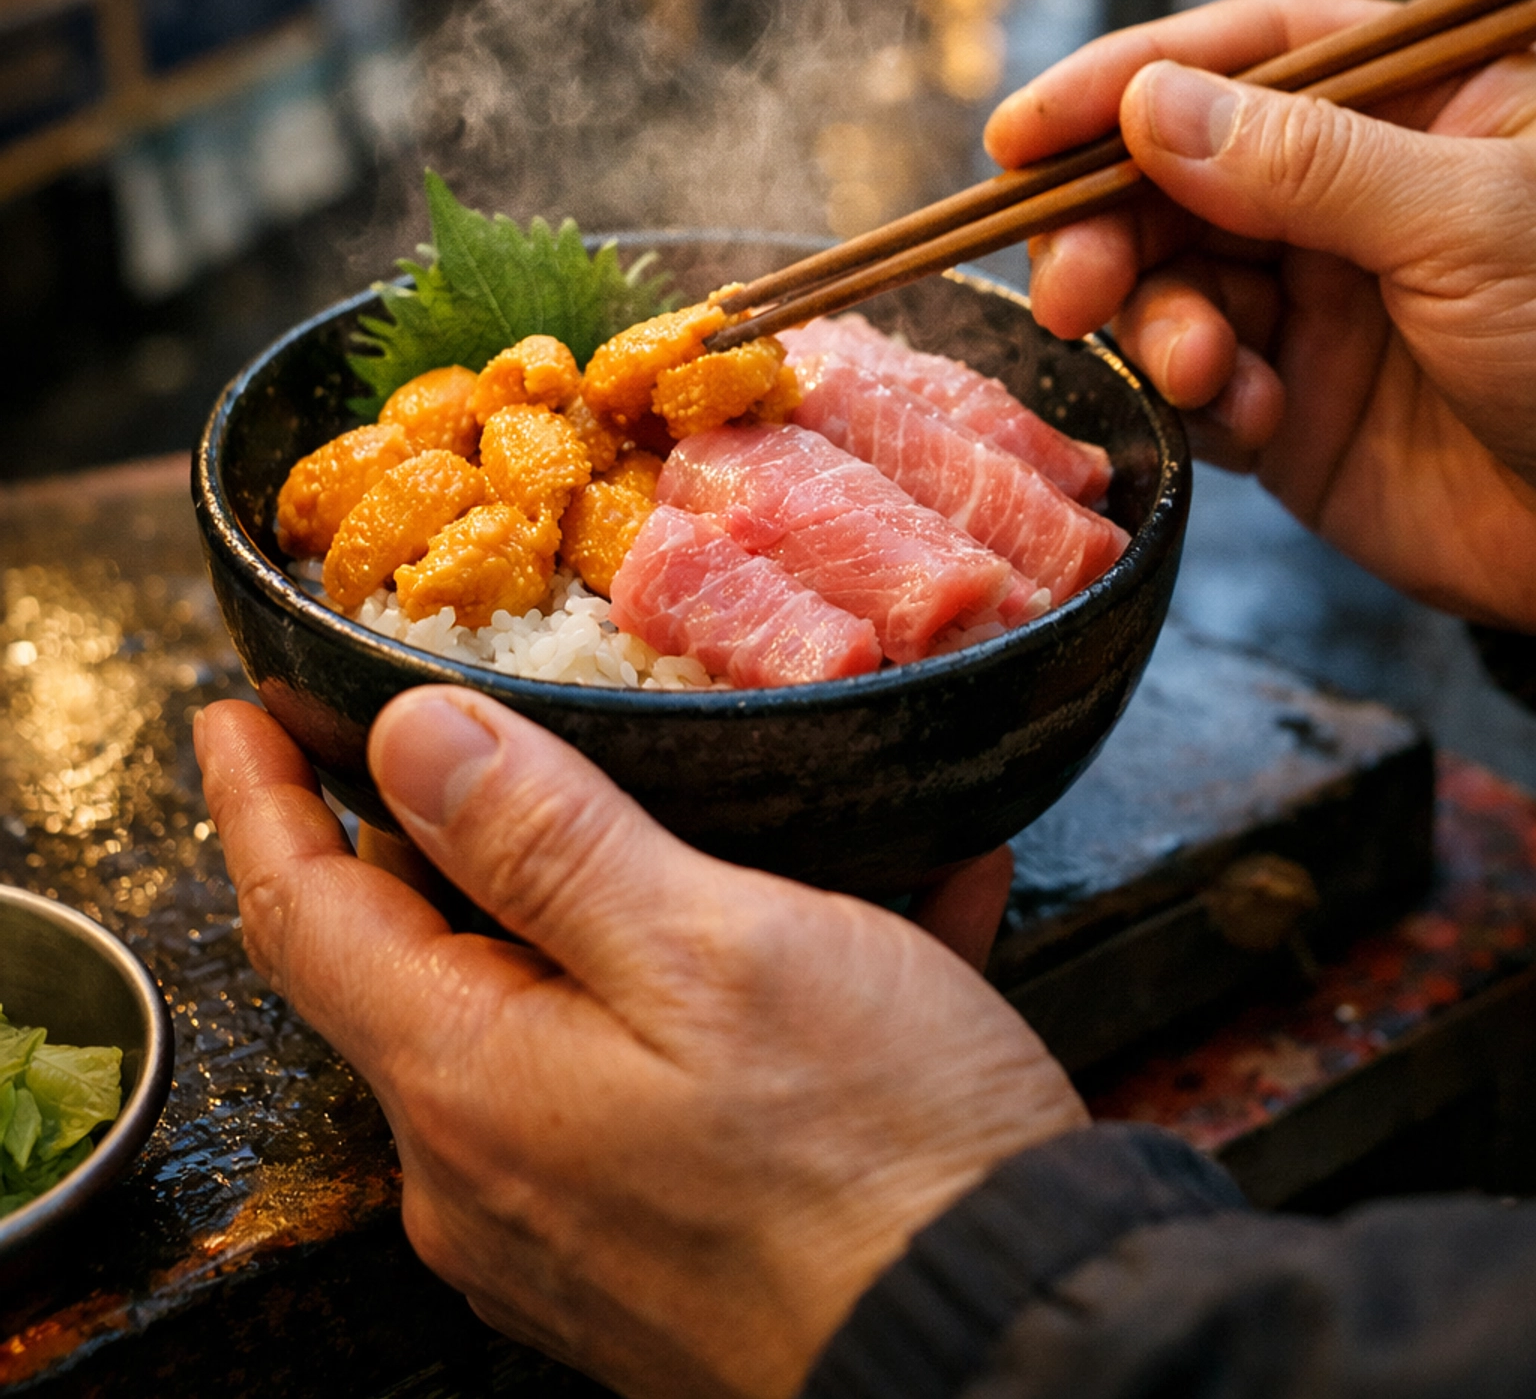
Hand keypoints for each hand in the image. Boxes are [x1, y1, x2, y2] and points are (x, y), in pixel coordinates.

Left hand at [195, 694, 1084, 1398]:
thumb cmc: (870, 1155)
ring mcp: (573, 1220)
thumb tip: (404, 741)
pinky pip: (665, 1079)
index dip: (261, 799)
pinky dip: (735, 988)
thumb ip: (544, 843)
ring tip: (738, 803)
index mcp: (472, 1080)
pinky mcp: (663, 1246)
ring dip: (626, 898)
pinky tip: (877, 912)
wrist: (1012, 1352)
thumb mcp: (710, 949)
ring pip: (554, 1008)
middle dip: (441, 838)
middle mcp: (490, 1168)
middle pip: (418, 963)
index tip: (234, 713)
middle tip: (475, 727)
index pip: (305, 913)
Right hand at [985, 0, 1535, 631]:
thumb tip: (1150, 106)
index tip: (1023, 132)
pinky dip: (1198, 395)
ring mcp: (1318, 298)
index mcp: (1419, 103)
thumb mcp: (1469, 225)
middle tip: (1070, 283)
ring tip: (1203, 367)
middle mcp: (1353, 190)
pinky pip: (1196, 381)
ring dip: (1158, 319)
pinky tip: (1249, 415)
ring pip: (1169, 277)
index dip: (1124, 80)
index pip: (1248, 52)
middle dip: (1109, 223)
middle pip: (1176, 170)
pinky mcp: (1292, 406)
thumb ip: (1305, 163)